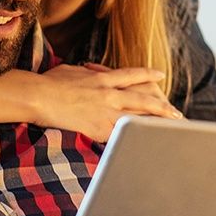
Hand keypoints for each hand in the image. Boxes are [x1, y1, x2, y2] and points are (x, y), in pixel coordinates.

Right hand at [41, 63, 182, 137]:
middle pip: (143, 100)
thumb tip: (92, 71)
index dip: (148, 75)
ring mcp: (106, 112)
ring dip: (154, 125)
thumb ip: (89, 74)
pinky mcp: (98, 129)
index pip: (132, 75)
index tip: (161, 75)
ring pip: (137, 119)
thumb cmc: (50, 82)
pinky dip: (131, 140)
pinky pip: (119, 135)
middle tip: (177, 113)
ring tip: (168, 130)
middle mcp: (110, 94)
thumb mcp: (74, 70)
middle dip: (162, 107)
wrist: (39, 96)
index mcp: (104, 78)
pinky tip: (143, 145)